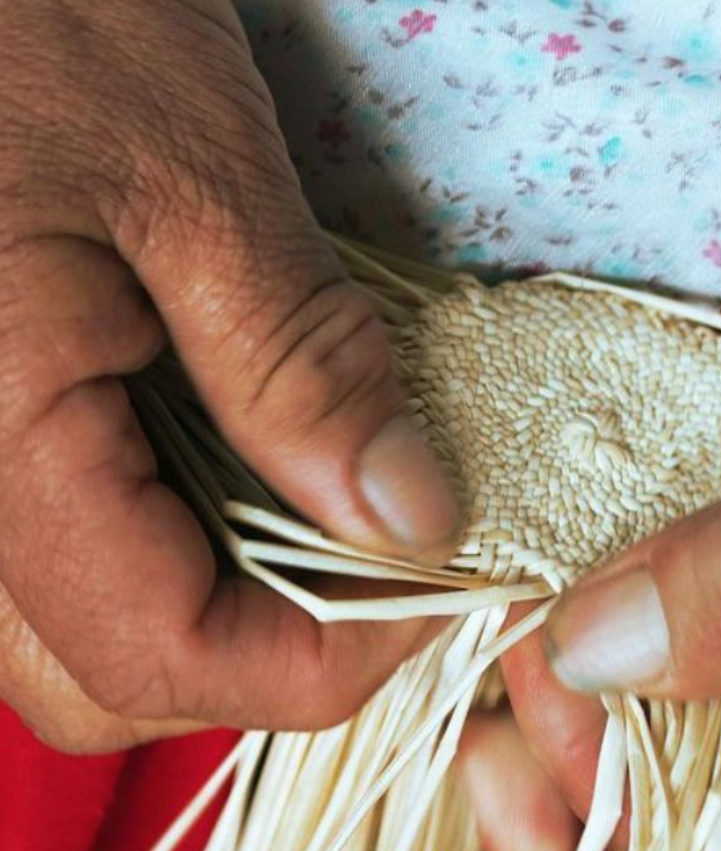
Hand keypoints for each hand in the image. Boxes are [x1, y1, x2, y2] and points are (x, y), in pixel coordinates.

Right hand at [0, 0, 458, 752]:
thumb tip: (413, 518)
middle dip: (279, 648)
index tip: (441, 583)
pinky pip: (85, 543)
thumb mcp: (194, 178)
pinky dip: (190, 538)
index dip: (330, 657)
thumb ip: (299, 368)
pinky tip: (263, 459)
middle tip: (396, 560)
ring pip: (94, 625)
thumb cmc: (30, 11)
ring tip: (341, 508)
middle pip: (119, 674)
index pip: (165, 656)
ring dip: (236, 600)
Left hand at [458, 292, 720, 850]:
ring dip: (595, 706)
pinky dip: (647, 651)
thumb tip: (600, 648)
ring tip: (524, 633)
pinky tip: (596, 612)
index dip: (594, 826)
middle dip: (572, 760)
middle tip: (511, 646)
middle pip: (689, 842)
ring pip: (696, 764)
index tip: (523, 704)